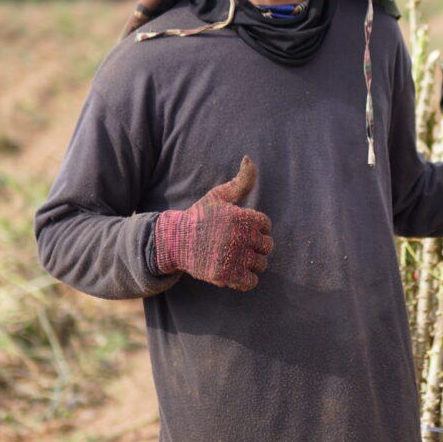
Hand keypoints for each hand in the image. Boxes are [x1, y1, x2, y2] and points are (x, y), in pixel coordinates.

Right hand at [154, 156, 273, 289]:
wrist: (175, 241)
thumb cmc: (200, 216)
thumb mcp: (219, 196)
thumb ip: (241, 181)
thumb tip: (249, 158)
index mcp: (241, 217)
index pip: (266, 225)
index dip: (255, 227)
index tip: (240, 228)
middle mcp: (239, 237)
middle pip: (267, 246)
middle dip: (256, 246)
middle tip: (239, 245)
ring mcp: (233, 257)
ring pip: (260, 264)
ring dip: (251, 263)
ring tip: (235, 257)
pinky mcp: (225, 275)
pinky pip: (251, 282)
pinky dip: (245, 279)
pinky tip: (234, 271)